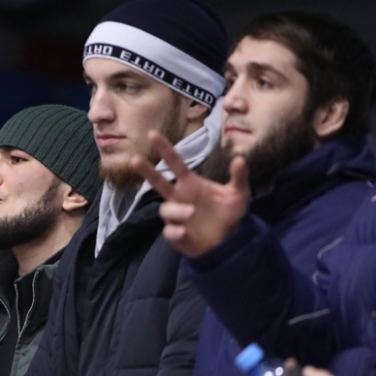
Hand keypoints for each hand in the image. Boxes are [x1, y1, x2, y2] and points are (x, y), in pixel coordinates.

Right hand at [131, 130, 249, 257]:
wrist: (230, 242)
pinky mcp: (176, 234)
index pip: (175, 163)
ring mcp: (176, 216)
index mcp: (191, 183)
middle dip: (146, 171)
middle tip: (135, 159)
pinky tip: (184, 232)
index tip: (152, 134)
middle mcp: (179, 197)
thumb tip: (240, 158)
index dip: (164, 149)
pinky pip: (169, 231)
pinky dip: (175, 230)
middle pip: (157, 182)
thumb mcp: (239, 194)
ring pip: (165, 209)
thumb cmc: (229, 215)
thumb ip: (239, 177)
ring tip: (192, 212)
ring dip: (176, 210)